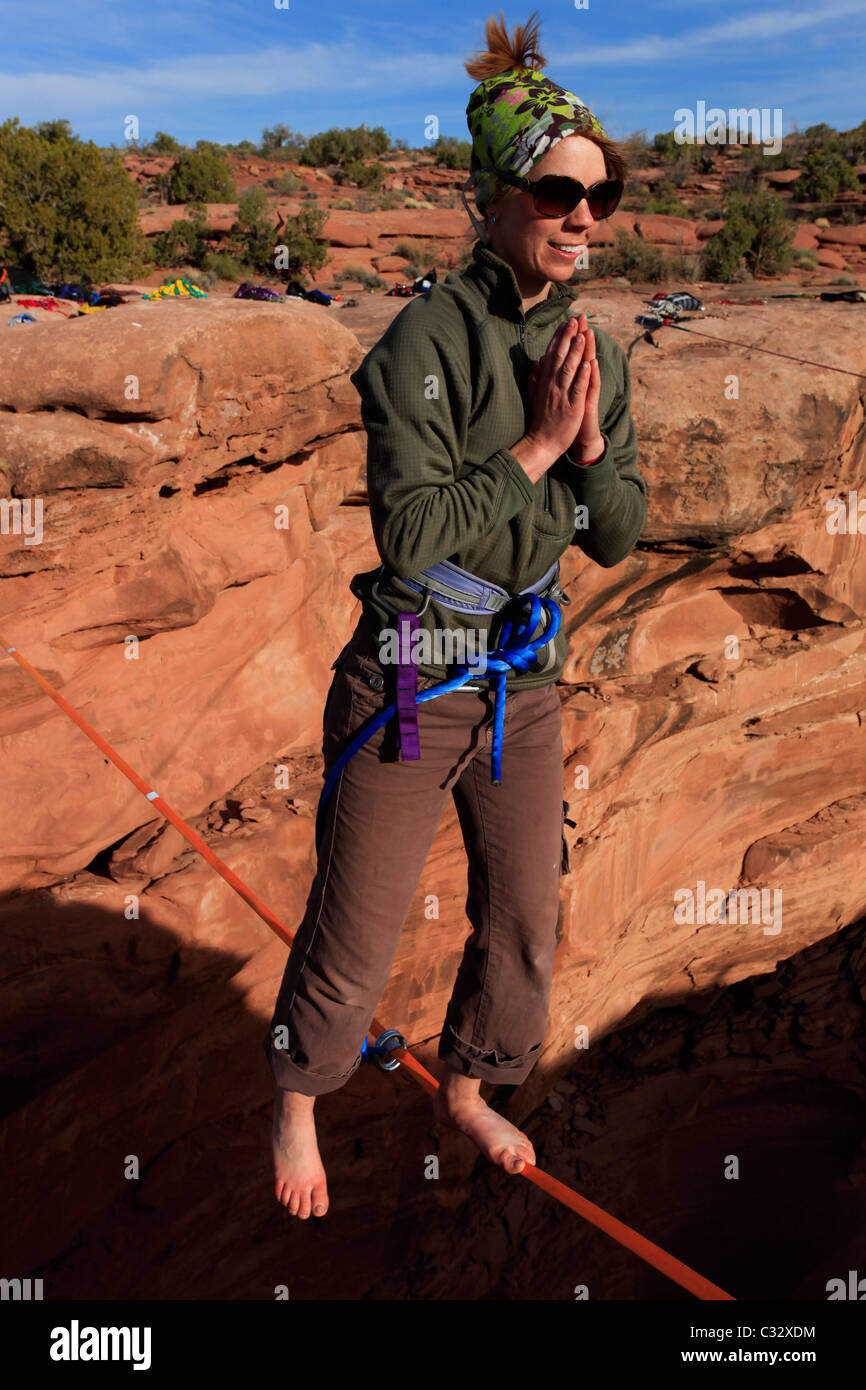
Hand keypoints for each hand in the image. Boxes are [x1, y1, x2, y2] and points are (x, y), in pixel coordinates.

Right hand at [528, 312, 602, 460]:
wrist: (542, 443)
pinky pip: (577, 389)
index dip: (559, 337)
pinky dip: (583, 376)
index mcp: (544, 381)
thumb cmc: (540, 420)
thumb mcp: (534, 396)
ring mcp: (562, 395)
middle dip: (568, 338)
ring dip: (576, 352)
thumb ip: (535, 378)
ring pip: (569, 370)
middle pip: (560, 357)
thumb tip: (536, 362)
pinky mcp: (572, 407)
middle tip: (575, 320)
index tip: (565, 323)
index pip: (552, 354)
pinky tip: (589, 364)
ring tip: (583, 336)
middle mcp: (552, 385)